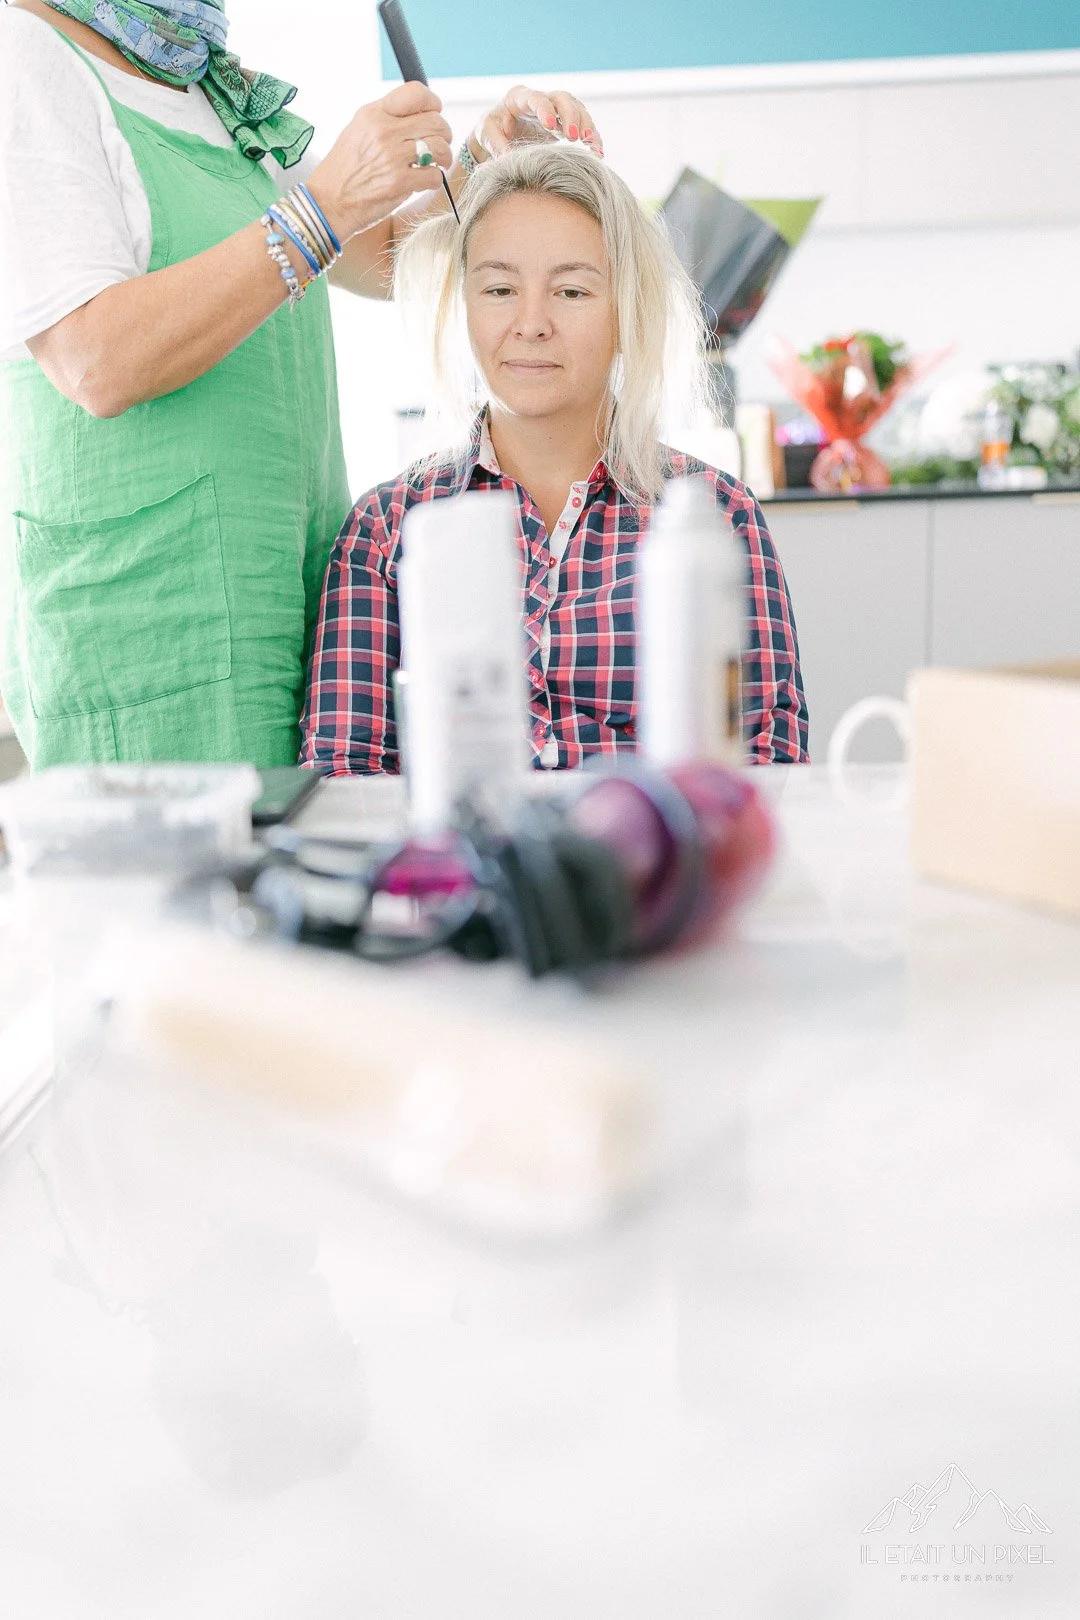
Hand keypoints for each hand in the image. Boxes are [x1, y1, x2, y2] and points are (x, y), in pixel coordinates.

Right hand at [308, 83, 453, 242]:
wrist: (329, 202)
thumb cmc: (344, 169)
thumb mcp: (358, 130)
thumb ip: (386, 119)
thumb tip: (418, 115)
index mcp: (373, 114)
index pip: (415, 93)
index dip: (433, 103)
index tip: (435, 113)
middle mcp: (384, 131)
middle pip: (434, 121)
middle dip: (445, 133)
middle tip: (441, 143)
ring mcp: (392, 158)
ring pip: (439, 147)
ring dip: (444, 156)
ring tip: (439, 162)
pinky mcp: (399, 183)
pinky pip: (433, 176)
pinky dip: (434, 179)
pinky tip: (425, 180)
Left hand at [472, 85, 603, 160]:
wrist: (500, 131)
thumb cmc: (491, 129)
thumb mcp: (486, 134)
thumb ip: (495, 144)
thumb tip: (507, 157)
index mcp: (519, 97)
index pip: (536, 98)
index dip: (545, 109)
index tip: (551, 126)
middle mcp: (541, 99)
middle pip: (562, 99)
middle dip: (571, 116)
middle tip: (573, 138)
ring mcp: (555, 110)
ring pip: (577, 109)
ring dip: (587, 126)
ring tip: (591, 146)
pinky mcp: (564, 123)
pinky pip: (583, 125)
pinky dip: (592, 138)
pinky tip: (597, 152)